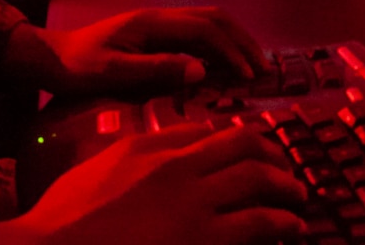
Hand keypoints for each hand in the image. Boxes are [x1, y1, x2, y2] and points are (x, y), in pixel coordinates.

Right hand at [14, 125, 306, 244]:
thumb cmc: (66, 218)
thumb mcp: (101, 168)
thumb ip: (137, 152)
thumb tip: (167, 147)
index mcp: (153, 148)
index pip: (210, 131)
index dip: (241, 140)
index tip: (254, 151)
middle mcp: (179, 169)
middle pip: (244, 148)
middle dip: (274, 156)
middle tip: (286, 172)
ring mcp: (194, 206)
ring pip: (259, 181)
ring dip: (287, 189)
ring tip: (298, 201)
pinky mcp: (204, 242)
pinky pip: (258, 224)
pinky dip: (282, 223)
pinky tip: (290, 229)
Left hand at [39, 7, 269, 94]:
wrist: (51, 57)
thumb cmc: (78, 67)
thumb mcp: (112, 72)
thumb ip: (156, 70)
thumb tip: (202, 71)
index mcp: (153, 22)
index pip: (205, 29)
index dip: (232, 50)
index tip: (249, 76)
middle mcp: (159, 16)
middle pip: (214, 18)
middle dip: (242, 40)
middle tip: (263, 68)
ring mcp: (158, 23)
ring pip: (207, 23)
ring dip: (233, 40)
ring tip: (252, 65)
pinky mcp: (154, 34)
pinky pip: (195, 34)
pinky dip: (217, 46)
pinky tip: (224, 65)